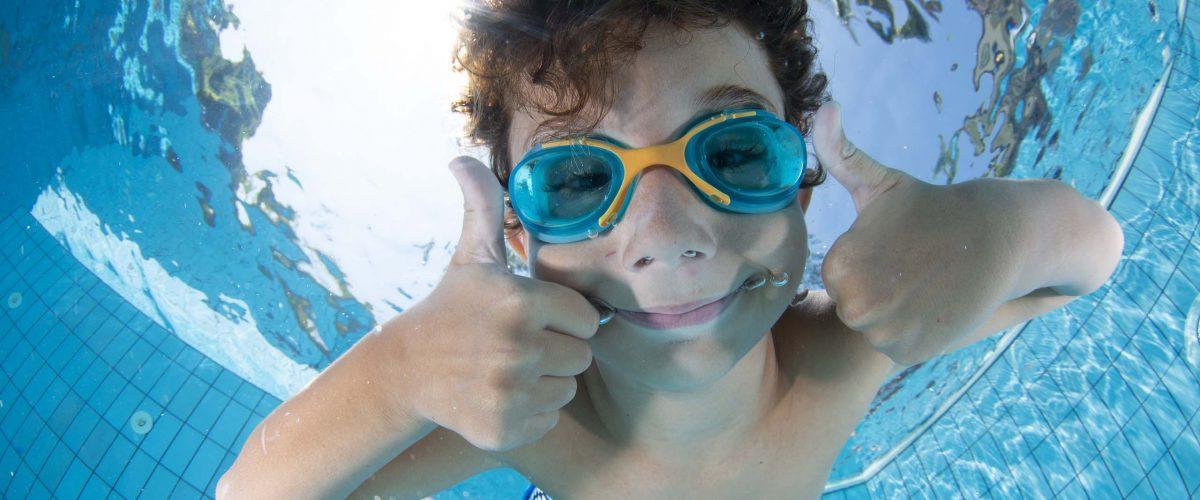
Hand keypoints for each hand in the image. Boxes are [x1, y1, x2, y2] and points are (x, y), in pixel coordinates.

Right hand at [384, 155, 597, 451]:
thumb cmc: (451, 308)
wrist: (405, 371)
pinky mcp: (505, 429)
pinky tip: (500, 395)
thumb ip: (483, 206)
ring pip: (567, 388)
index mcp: (520, 302)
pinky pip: (548, 418)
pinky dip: (530, 412)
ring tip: (508, 367)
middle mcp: (517, 348)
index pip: (586, 318)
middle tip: (518, 344)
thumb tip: (461, 158)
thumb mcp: (471, 256)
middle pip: (581, 355)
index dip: (564, 318)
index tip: (532, 317)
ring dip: (546, 381)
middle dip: (557, 349)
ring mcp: (510, 392)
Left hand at [813, 101, 1021, 364]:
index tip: (896, 245)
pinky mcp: (909, 354)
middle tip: (913, 263)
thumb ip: (841, 153)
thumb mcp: (881, 182)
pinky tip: (934, 304)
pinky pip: (895, 344)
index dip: (868, 258)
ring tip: (925, 281)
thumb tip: (823, 108)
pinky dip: (913, 329)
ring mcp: (884, 334)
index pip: (837, 273)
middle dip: (878, 285)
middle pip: (852, 303)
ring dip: (895, 309)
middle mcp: (856, 306)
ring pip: (873, 325)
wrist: (1001, 237)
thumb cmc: (932, 208)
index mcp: (840, 266)